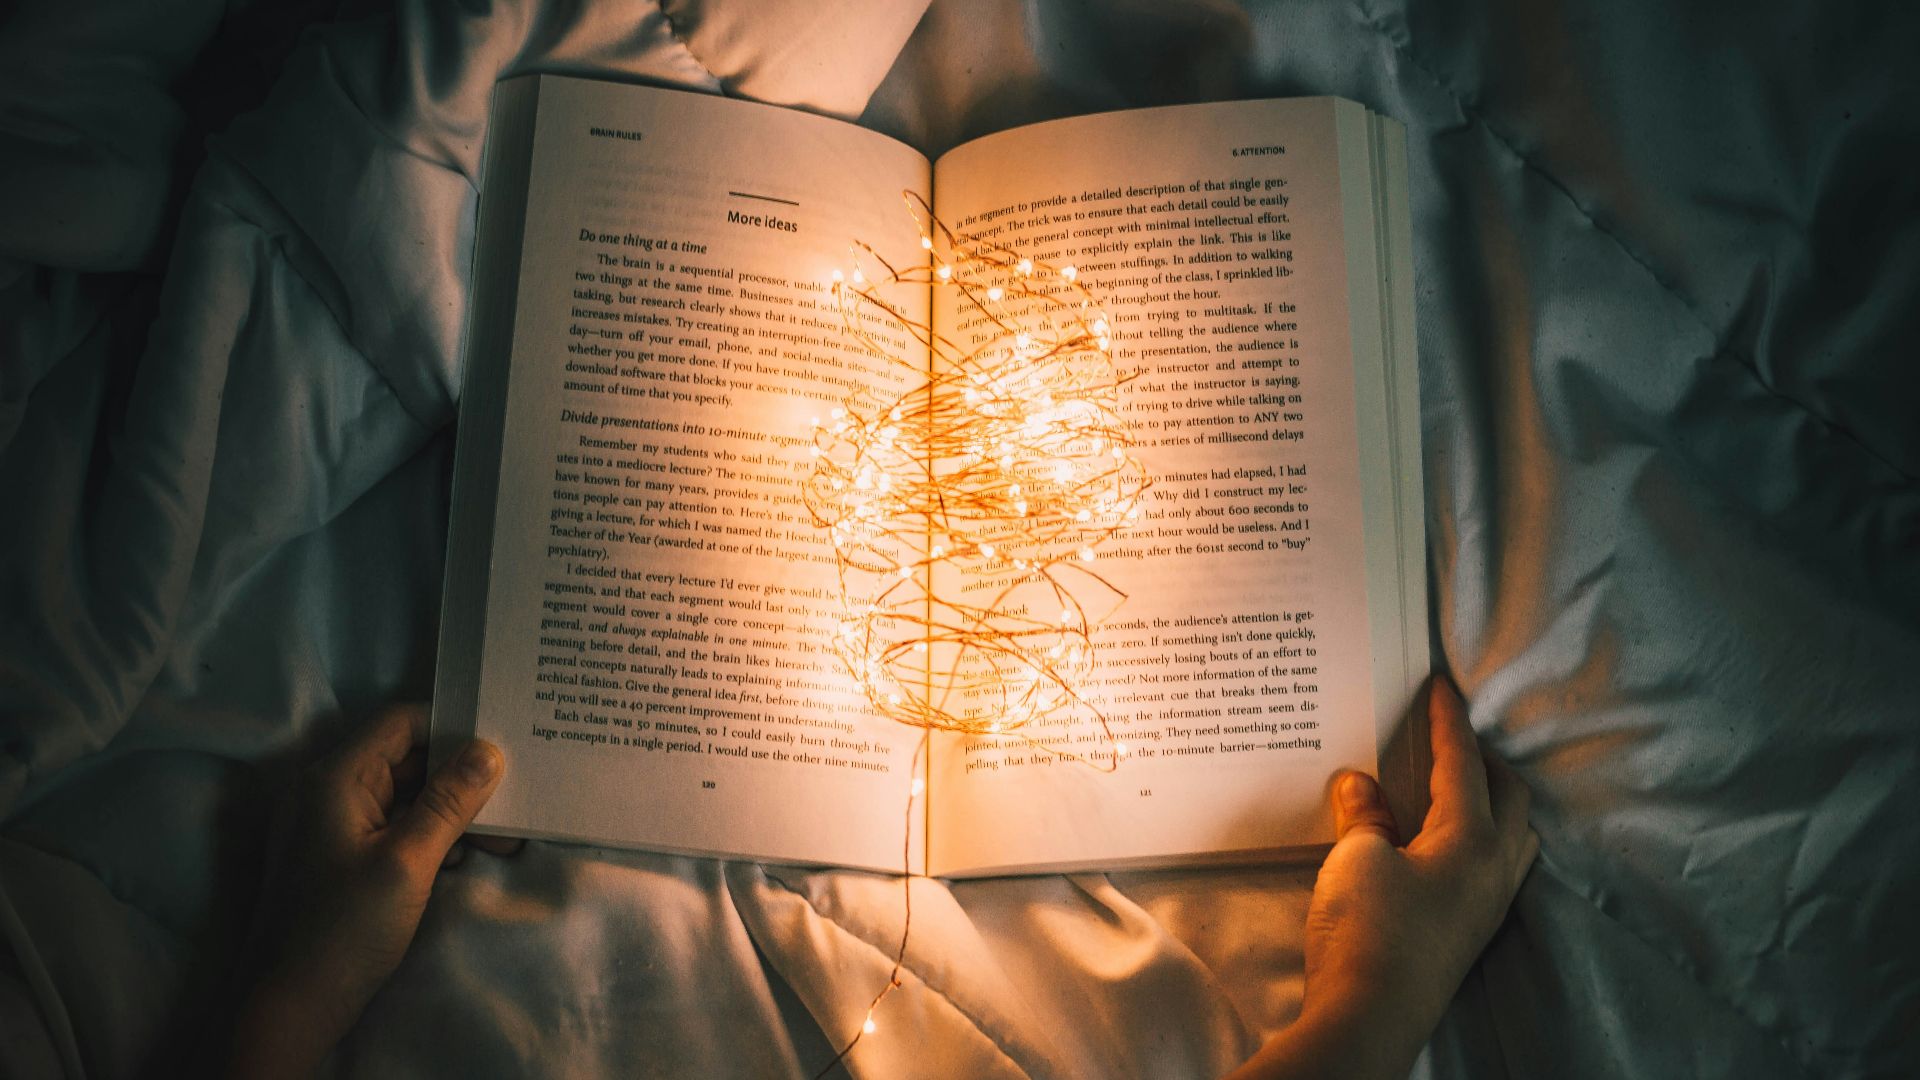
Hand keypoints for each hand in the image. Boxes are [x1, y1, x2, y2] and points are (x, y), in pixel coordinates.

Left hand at [226, 705, 512, 1077]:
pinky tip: (465, 857)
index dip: (450, 724)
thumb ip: (448, 801)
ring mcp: (332, 826)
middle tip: (515, 795)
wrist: (289, 1008)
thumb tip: (489, 750)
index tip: (502, 739)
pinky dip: (429, 835)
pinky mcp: (341, 857)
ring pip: (404, 796)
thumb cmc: (343, 929)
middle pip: (405, 758)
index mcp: (335, 779)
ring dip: (451, 811)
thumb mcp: (407, 861)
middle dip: (461, 776)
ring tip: (502, 837)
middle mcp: (329, 792)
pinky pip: (393, 826)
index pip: (399, 722)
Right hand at [1228, 675, 1538, 1079]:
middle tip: (1452, 736)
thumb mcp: (1357, 857)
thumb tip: (1362, 784)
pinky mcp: (1469, 933)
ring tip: (1460, 788)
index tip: (1444, 688)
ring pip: (1512, 837)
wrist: (1369, 1015)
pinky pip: (1493, 868)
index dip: (1450, 723)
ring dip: (1492, 804)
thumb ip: (1365, 814)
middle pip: (1508, 798)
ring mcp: (1487, 906)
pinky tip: (1445, 846)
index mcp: (1473, 839)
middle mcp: (1494, 870)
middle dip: (1484, 761)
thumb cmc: (1368, 930)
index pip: (1465, 764)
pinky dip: (1479, 839)